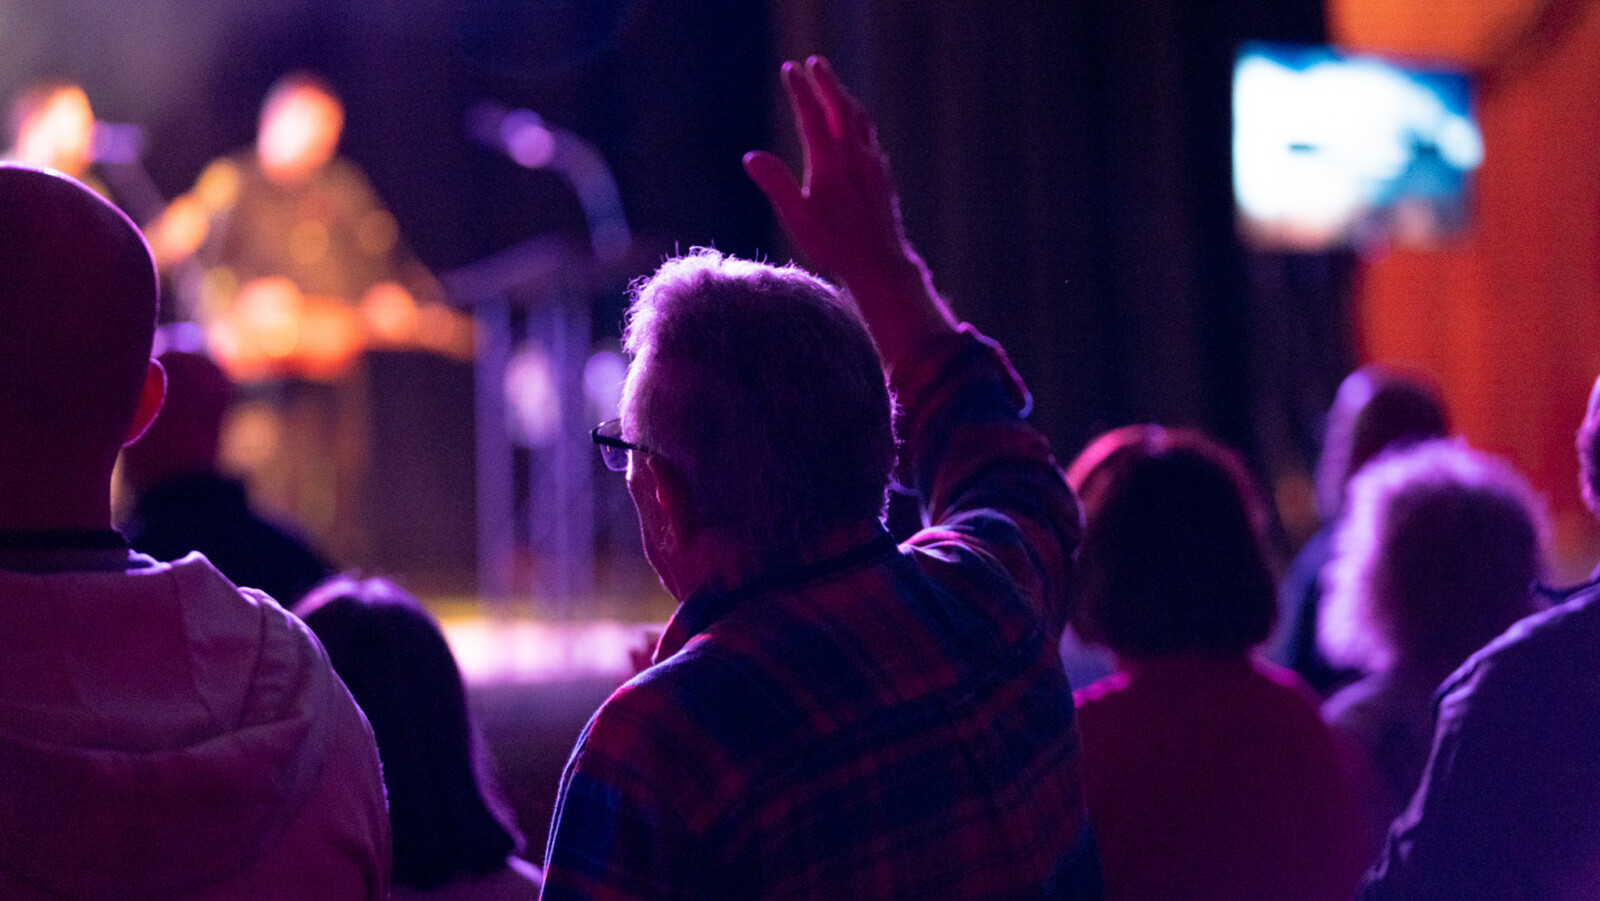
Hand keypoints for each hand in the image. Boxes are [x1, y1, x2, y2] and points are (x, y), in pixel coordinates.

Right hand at [744, 57, 952, 364]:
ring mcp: (871, 164)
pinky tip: (857, 126)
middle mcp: (854, 156)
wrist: (880, 262)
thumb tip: (751, 157)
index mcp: (829, 163)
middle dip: (826, 82)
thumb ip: (776, 184)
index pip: (811, 116)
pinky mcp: (882, 175)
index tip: (789, 69)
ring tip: (834, 85)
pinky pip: (870, 136)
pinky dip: (859, 120)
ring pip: (859, 119)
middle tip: (814, 63)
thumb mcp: (797, 218)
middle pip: (840, 108)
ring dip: (844, 97)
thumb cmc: (834, 245)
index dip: (800, 91)